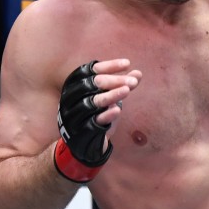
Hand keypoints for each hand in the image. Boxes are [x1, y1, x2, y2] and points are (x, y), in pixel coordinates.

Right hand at [54, 59, 139, 182]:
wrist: (83, 145)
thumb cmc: (96, 115)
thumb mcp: (109, 99)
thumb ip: (121, 86)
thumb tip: (138, 73)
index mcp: (73, 87)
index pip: (88, 71)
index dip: (108, 66)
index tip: (127, 63)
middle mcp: (70, 99)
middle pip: (91, 85)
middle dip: (113, 80)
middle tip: (132, 80)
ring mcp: (74, 115)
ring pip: (92, 103)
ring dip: (111, 95)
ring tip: (128, 90)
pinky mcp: (81, 131)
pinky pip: (94, 121)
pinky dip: (106, 115)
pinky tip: (118, 110)